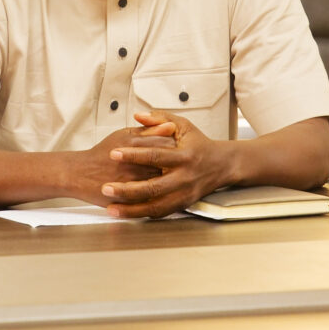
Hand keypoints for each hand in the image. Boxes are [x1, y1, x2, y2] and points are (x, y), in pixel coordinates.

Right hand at [66, 124, 176, 206]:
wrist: (80, 174)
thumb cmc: (102, 153)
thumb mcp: (124, 135)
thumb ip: (147, 130)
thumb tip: (170, 126)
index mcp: (134, 145)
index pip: (167, 143)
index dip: (178, 145)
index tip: (183, 146)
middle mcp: (136, 164)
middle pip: (168, 163)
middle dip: (178, 163)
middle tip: (183, 163)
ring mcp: (134, 183)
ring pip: (163, 182)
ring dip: (171, 179)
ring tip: (174, 176)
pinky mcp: (131, 198)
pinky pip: (153, 198)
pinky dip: (162, 195)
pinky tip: (166, 191)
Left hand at [102, 111, 231, 218]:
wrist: (222, 165)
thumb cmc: (199, 144)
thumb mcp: (183, 126)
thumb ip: (160, 119)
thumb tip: (138, 115)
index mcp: (184, 156)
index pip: (155, 155)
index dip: (133, 155)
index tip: (113, 154)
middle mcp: (184, 178)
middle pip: (153, 187)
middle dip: (127, 189)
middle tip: (106, 187)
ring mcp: (184, 194)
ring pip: (155, 206)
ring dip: (132, 209)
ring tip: (111, 207)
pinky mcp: (182, 205)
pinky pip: (160, 213)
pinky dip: (142, 215)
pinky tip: (126, 213)